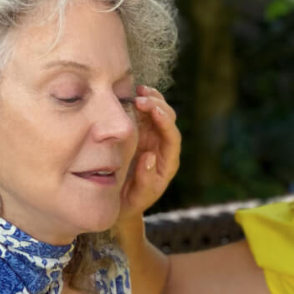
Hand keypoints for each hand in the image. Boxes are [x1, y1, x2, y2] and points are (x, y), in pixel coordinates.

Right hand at [119, 85, 180, 221]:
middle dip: (157, 106)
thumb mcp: (138, 197)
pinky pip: (143, 114)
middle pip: (168, 121)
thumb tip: (150, 156)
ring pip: (158, 113)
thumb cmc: (130, 204)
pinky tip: (133, 92)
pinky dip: (141, 102)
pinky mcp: (139, 133)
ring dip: (151, 99)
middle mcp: (162, 147)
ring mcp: (151, 138)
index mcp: (167, 162)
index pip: (172, 137)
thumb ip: (146, 179)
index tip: (154, 110)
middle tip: (141, 97)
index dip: (165, 122)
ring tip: (139, 89)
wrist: (120, 204)